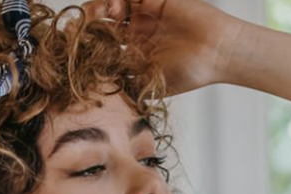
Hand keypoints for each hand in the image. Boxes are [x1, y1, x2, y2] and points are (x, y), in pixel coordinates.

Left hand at [77, 0, 248, 95]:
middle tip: (79, 29)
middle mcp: (137, 31)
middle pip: (102, 22)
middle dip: (87, 24)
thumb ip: (122, 82)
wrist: (217, 52)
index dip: (85, 45)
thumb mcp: (147, 84)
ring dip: (99, 8)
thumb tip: (91, 89)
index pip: (102, 46)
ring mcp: (144, 13)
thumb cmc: (190, 72)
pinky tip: (116, 9)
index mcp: (134, 53)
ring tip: (101, 16)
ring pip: (111, 5)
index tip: (73, 50)